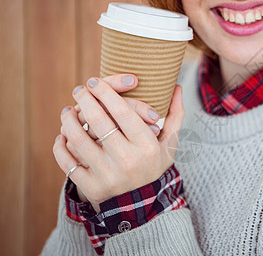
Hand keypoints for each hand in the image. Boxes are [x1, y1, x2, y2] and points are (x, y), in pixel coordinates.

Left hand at [53, 75, 183, 211]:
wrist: (142, 204)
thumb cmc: (154, 167)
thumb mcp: (169, 144)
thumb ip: (175, 116)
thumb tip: (178, 87)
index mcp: (147, 147)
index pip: (124, 112)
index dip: (107, 93)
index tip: (95, 81)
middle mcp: (128, 160)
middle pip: (99, 121)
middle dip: (85, 99)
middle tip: (80, 90)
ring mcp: (108, 175)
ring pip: (79, 140)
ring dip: (68, 121)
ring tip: (68, 111)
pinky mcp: (92, 187)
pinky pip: (68, 163)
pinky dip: (61, 147)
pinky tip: (62, 136)